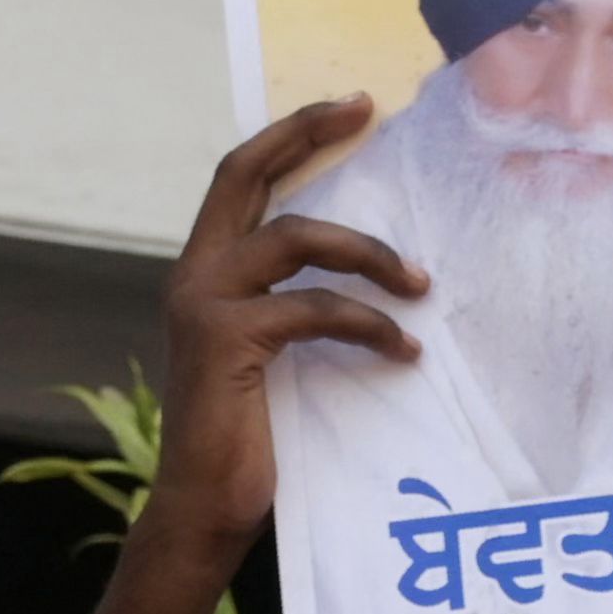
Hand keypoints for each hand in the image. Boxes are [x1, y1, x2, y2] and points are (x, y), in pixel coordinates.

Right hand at [143, 98, 430, 556]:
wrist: (206, 508)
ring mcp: (204, 303)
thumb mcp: (271, 356)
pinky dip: (368, 324)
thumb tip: (364, 277)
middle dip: (306, 132)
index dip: (290, 134)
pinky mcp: (228, 340)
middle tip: (366, 112)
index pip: (240, 177)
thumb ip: (291, 307)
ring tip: (418, 285)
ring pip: (295, 238)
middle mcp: (194, 274)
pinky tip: (404, 350)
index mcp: (204, 271)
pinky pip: (313, 309)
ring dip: (367, 254)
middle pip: (248, 174)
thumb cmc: (248, 440)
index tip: (348, 106)